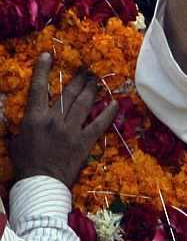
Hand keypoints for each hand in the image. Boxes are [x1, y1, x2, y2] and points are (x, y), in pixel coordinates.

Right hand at [9, 53, 117, 187]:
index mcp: (34, 118)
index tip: (48, 55)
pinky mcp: (84, 142)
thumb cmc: (25, 164)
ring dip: (91, 89)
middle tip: (86, 69)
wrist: (41, 184)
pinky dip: (108, 114)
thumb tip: (24, 116)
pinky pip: (99, 124)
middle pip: (68, 93)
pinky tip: (115, 103)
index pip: (38, 88)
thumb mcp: (17, 140)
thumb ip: (23, 125)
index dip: (42, 70)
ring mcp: (71, 130)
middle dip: (78, 78)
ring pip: (84, 104)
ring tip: (96, 79)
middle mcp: (54, 120)